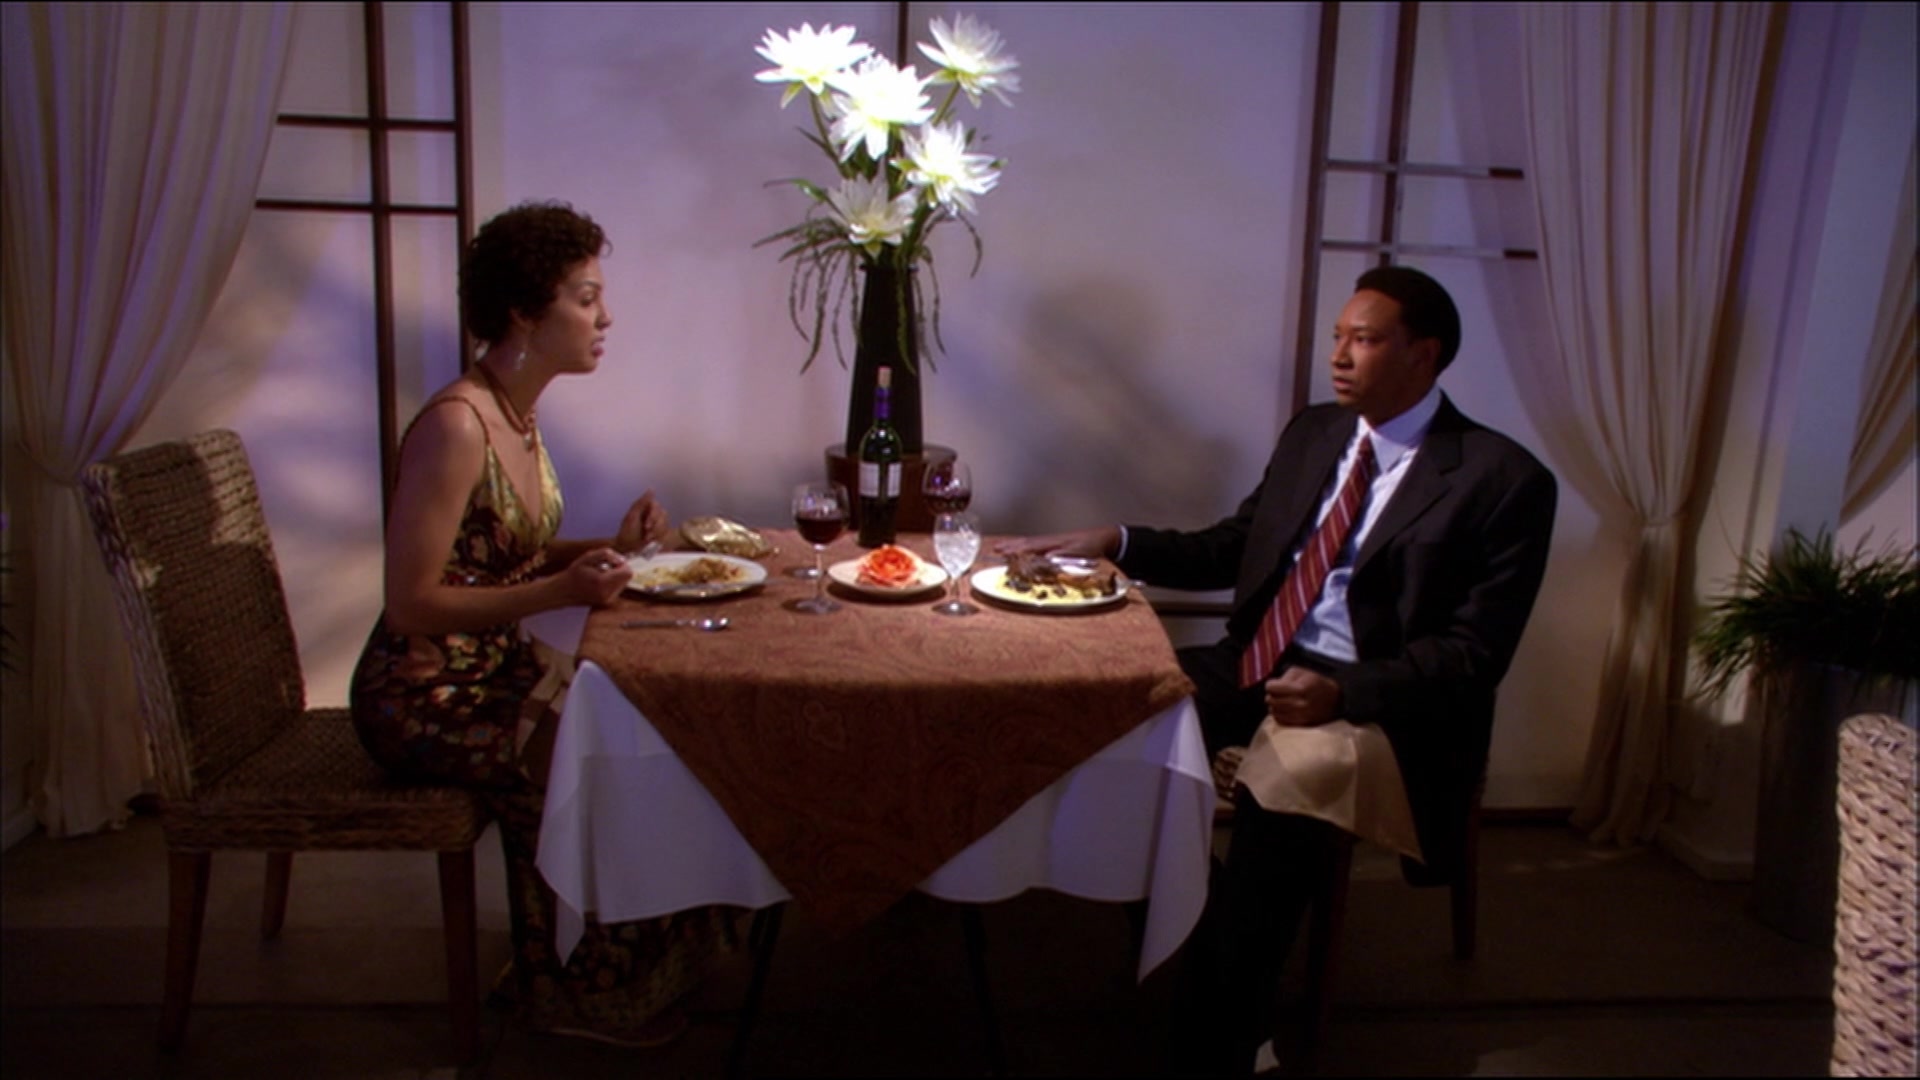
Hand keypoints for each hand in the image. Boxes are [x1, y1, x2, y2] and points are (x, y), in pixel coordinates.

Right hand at [563, 547, 632, 605]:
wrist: (564, 591)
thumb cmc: (574, 573)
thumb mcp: (587, 558)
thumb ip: (606, 554)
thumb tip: (622, 559)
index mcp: (602, 582)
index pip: (627, 572)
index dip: (622, 563)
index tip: (611, 561)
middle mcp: (607, 594)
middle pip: (627, 577)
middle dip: (619, 569)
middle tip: (605, 566)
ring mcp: (608, 600)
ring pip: (624, 583)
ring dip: (616, 575)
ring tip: (600, 574)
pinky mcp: (607, 602)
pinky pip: (618, 588)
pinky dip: (613, 582)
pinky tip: (600, 580)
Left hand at [614, 490, 669, 553]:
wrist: (627, 548)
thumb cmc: (627, 532)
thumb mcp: (632, 516)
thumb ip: (642, 502)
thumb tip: (651, 489)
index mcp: (645, 507)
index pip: (656, 505)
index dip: (653, 515)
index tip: (646, 525)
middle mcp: (653, 513)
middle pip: (663, 514)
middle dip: (655, 525)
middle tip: (646, 532)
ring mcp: (658, 522)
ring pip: (666, 523)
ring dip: (656, 532)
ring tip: (647, 538)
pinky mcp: (662, 531)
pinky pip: (666, 531)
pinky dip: (659, 536)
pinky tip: (652, 540)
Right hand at [991, 526, 1119, 560]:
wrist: (1103, 537)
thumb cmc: (1091, 546)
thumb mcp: (1078, 552)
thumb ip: (1062, 555)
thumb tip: (1046, 558)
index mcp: (1052, 543)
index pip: (1029, 546)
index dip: (1014, 549)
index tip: (1000, 551)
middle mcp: (1049, 541)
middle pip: (1025, 543)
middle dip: (1009, 545)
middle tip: (994, 549)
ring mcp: (1052, 541)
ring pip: (1028, 542)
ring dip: (1014, 544)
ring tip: (1002, 546)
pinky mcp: (1055, 544)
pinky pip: (1035, 544)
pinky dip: (1024, 545)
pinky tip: (1022, 547)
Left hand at [1264, 667, 1340, 727]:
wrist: (1334, 700)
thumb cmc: (1314, 683)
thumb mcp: (1300, 672)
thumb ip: (1284, 677)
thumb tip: (1271, 688)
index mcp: (1300, 689)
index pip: (1271, 688)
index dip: (1271, 684)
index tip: (1274, 684)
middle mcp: (1300, 704)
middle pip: (1271, 700)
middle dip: (1271, 695)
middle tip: (1278, 693)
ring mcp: (1301, 717)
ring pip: (1274, 711)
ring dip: (1275, 705)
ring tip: (1282, 701)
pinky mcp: (1300, 725)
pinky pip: (1280, 721)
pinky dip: (1279, 714)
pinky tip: (1285, 709)